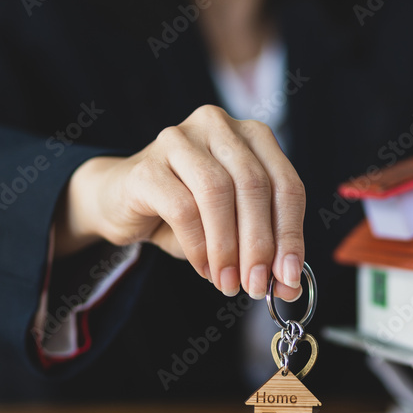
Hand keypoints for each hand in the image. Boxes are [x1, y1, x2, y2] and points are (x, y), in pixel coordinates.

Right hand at [55, 105, 304, 300]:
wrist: (121, 201)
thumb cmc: (186, 212)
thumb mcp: (234, 228)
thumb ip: (264, 251)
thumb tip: (289, 287)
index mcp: (252, 135)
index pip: (286, 185)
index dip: (291, 235)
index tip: (289, 278)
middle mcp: (218, 126)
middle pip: (254, 186)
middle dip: (260, 245)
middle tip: (256, 286)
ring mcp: (179, 139)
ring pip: (217, 192)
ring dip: (227, 247)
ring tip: (229, 282)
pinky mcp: (146, 165)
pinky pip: (181, 208)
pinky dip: (198, 245)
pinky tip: (204, 268)